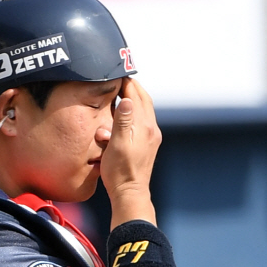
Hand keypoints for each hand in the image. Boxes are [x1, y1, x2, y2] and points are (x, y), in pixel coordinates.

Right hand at [100, 78, 161, 228]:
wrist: (130, 194)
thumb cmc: (120, 171)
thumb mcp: (116, 144)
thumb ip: (122, 120)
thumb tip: (127, 99)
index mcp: (143, 126)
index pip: (135, 95)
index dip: (125, 82)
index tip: (115, 73)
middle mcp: (151, 129)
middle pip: (143, 100)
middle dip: (131, 87)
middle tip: (118, 79)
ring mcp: (151, 137)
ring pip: (144, 110)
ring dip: (133, 99)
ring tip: (121, 92)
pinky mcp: (149, 145)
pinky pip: (143, 121)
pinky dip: (134, 112)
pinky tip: (125, 115)